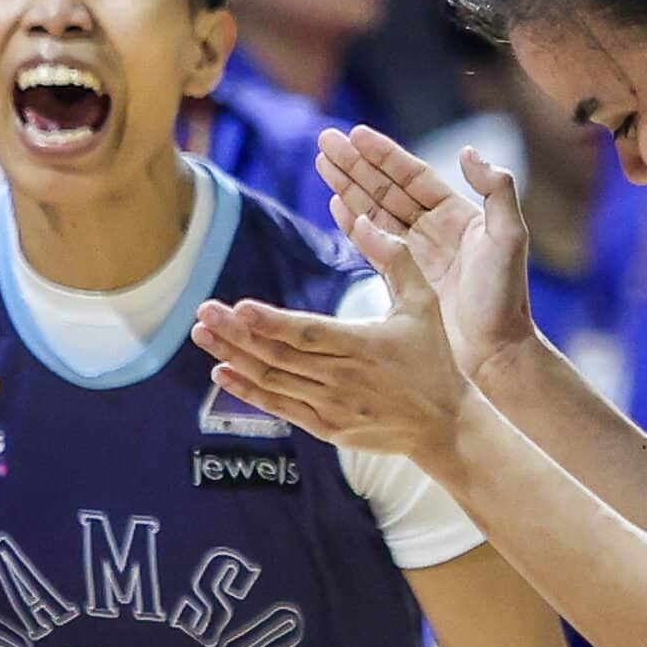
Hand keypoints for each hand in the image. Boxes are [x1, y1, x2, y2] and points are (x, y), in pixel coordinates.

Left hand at [191, 214, 479, 468]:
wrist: (444, 425)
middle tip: (203, 311)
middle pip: (280, 355)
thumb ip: (396, 258)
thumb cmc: (433, 358)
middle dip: (237, 334)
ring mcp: (333, 407)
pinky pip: (280, 407)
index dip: (270, 323)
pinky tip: (222, 372)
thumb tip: (365, 218)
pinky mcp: (326, 428)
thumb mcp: (424, 303)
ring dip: (233, 358)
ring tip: (202, 334)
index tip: (237, 307)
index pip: (309, 333)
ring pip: (273, 380)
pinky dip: (248, 391)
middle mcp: (344, 379)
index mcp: (366, 346)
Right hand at [316, 126, 533, 382]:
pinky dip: (352, 223)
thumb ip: (496, 191)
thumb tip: (468, 151)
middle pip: (386, 187)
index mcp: (458, 214)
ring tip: (321, 163)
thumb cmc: (505, 298)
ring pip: (374, 210)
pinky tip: (333, 204)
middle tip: (324, 139)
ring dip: (347, 187)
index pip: (413, 175)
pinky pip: (371, 242)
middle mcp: (434, 229)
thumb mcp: (509, 238)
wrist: (494, 352)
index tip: (355, 133)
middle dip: (356, 164)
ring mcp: (416, 254)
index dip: (384, 154)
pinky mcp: (402, 278)